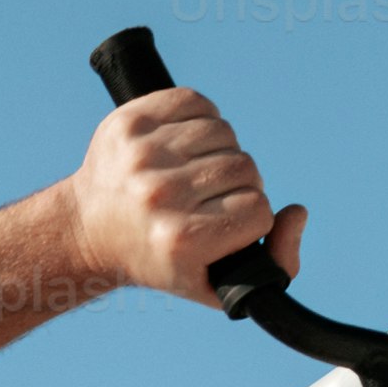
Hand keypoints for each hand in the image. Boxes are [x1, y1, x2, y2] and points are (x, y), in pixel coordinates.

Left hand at [65, 88, 308, 306]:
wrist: (88, 230)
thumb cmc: (160, 258)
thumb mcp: (217, 285)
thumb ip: (277, 264)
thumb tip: (298, 212)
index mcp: (181, 239)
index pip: (259, 210)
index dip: (252, 218)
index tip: (228, 225)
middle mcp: (160, 196)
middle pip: (246, 168)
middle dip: (239, 184)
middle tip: (212, 197)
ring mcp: (142, 155)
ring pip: (224, 132)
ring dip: (221, 150)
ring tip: (199, 170)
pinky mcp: (129, 122)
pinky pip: (195, 101)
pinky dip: (200, 118)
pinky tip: (186, 143)